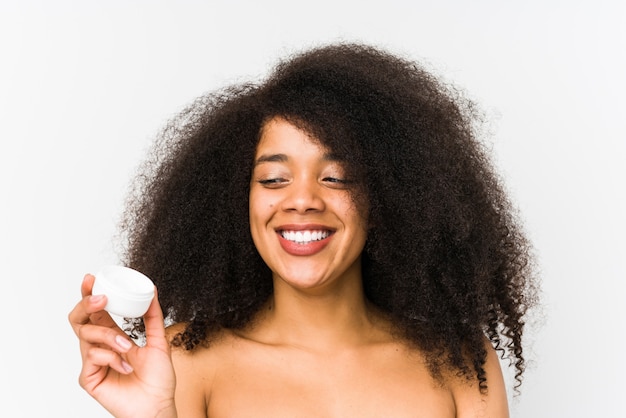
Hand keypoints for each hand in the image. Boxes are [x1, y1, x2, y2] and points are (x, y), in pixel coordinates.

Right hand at [68, 274, 176, 417]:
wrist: (158, 405)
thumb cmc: (158, 379)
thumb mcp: (159, 341)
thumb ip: (153, 317)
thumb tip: (153, 290)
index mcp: (112, 336)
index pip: (96, 310)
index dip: (90, 293)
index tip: (91, 277)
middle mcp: (99, 346)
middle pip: (79, 319)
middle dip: (87, 304)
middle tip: (101, 298)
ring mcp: (92, 362)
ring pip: (86, 334)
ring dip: (109, 336)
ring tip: (128, 347)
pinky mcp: (88, 378)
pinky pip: (92, 356)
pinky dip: (111, 357)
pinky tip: (126, 365)